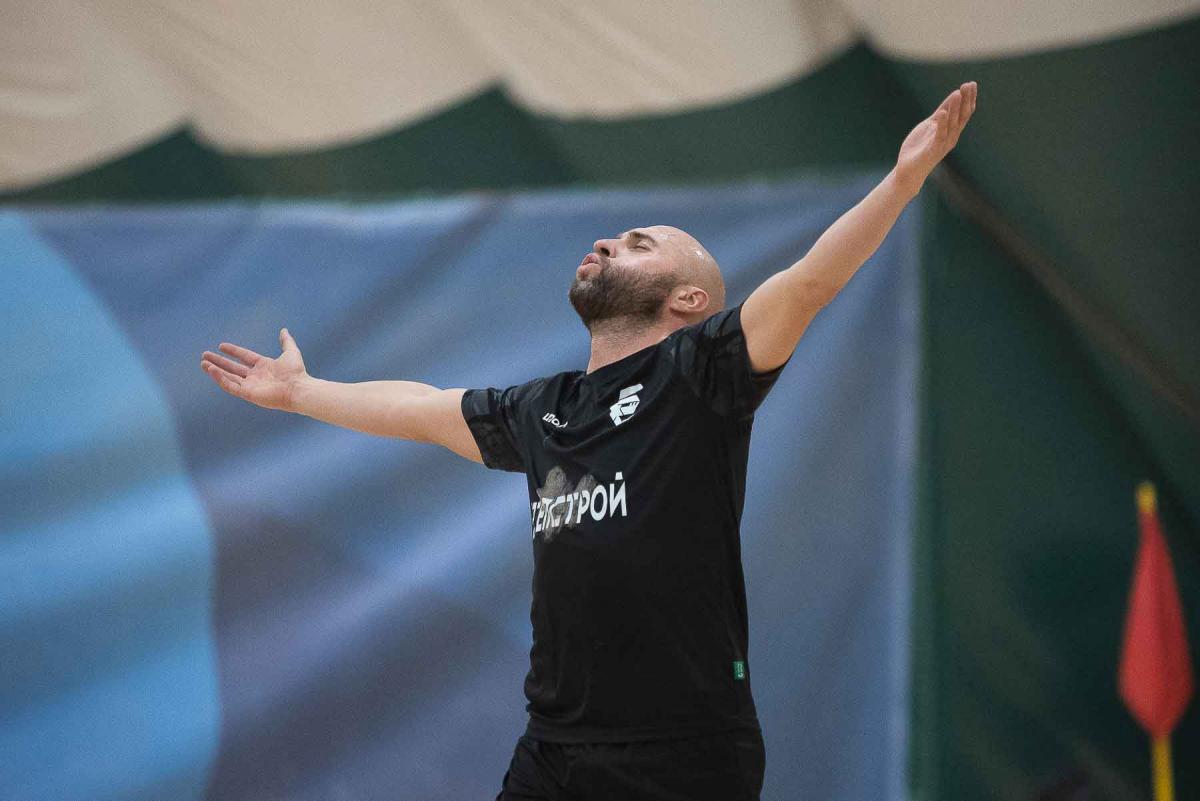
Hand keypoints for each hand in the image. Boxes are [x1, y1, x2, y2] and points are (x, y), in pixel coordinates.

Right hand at [201, 327, 307, 410]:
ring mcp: (251, 386)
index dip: (233, 351)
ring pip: (228, 377)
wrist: (298, 388)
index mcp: (264, 366)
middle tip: (205, 355)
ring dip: (215, 370)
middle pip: (233, 368)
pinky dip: (220, 378)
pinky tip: (211, 370)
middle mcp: (256, 376)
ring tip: (203, 363)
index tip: (221, 345)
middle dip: (219, 361)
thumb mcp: (291, 352)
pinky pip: (230, 386)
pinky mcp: (247, 394)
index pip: (244, 357)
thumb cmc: (296, 373)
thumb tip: (284, 330)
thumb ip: (286, 341)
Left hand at [895, 81, 976, 195]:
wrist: (908, 170)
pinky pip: (939, 136)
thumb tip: (952, 97)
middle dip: (965, 100)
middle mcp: (951, 137)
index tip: (972, 84)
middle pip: (962, 117)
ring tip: (957, 93)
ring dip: (955, 109)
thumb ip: (940, 114)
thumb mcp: (931, 126)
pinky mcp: (933, 151)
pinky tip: (943, 112)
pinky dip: (942, 124)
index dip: (969, 99)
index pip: (964, 113)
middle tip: (968, 85)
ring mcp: (943, 144)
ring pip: (952, 124)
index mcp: (951, 131)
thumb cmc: (920, 148)